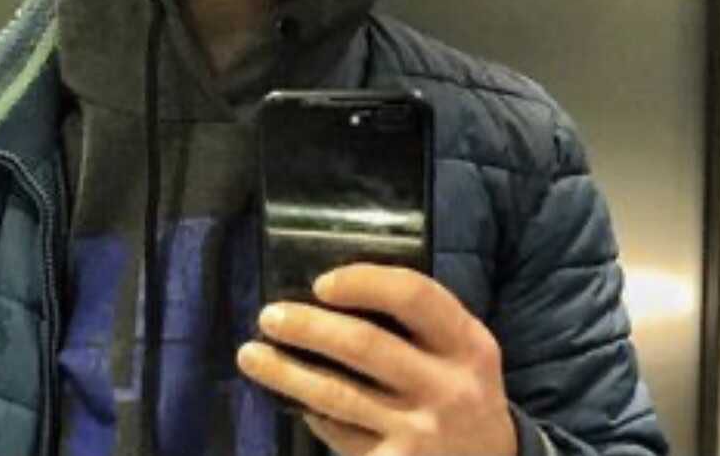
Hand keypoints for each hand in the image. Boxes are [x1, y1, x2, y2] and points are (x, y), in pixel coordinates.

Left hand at [236, 264, 517, 455]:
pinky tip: (293, 403)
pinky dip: (315, 417)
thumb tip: (331, 296)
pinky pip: (343, 436)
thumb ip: (417, 324)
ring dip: (287, 373)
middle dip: (307, 327)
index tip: (320, 284)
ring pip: (339, 396)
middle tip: (268, 316)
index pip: (413, 295)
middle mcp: (449, 387)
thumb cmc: (461, 391)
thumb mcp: (461, 351)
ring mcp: (423, 433)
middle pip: (364, 345)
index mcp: (467, 343)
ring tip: (251, 356)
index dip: (362, 282)